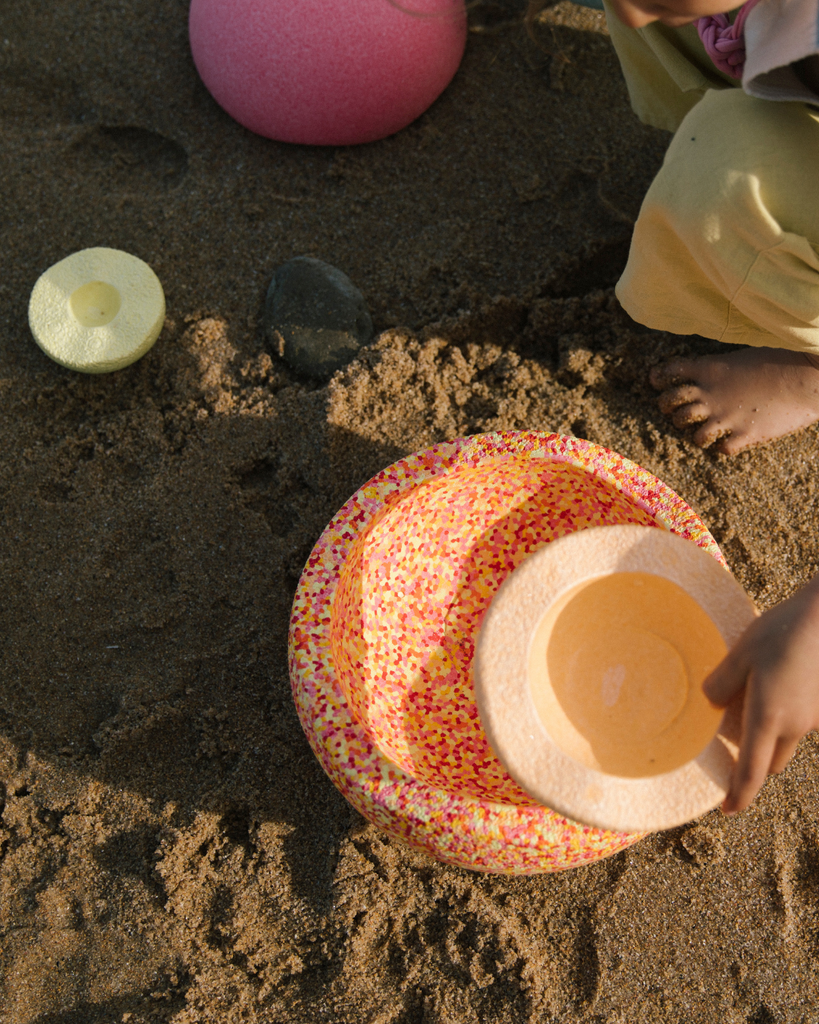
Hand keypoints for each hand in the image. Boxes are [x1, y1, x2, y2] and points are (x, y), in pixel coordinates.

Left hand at [702, 574, 818, 814]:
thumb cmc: (783, 631)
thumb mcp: (741, 653)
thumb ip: (721, 682)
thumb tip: (710, 701)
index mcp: (769, 717)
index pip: (752, 770)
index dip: (740, 794)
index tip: (728, 810)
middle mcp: (796, 724)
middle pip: (771, 759)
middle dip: (754, 758)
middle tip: (731, 735)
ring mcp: (815, 715)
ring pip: (787, 737)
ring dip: (770, 731)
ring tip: (754, 693)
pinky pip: (800, 718)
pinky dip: (785, 711)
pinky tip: (777, 677)